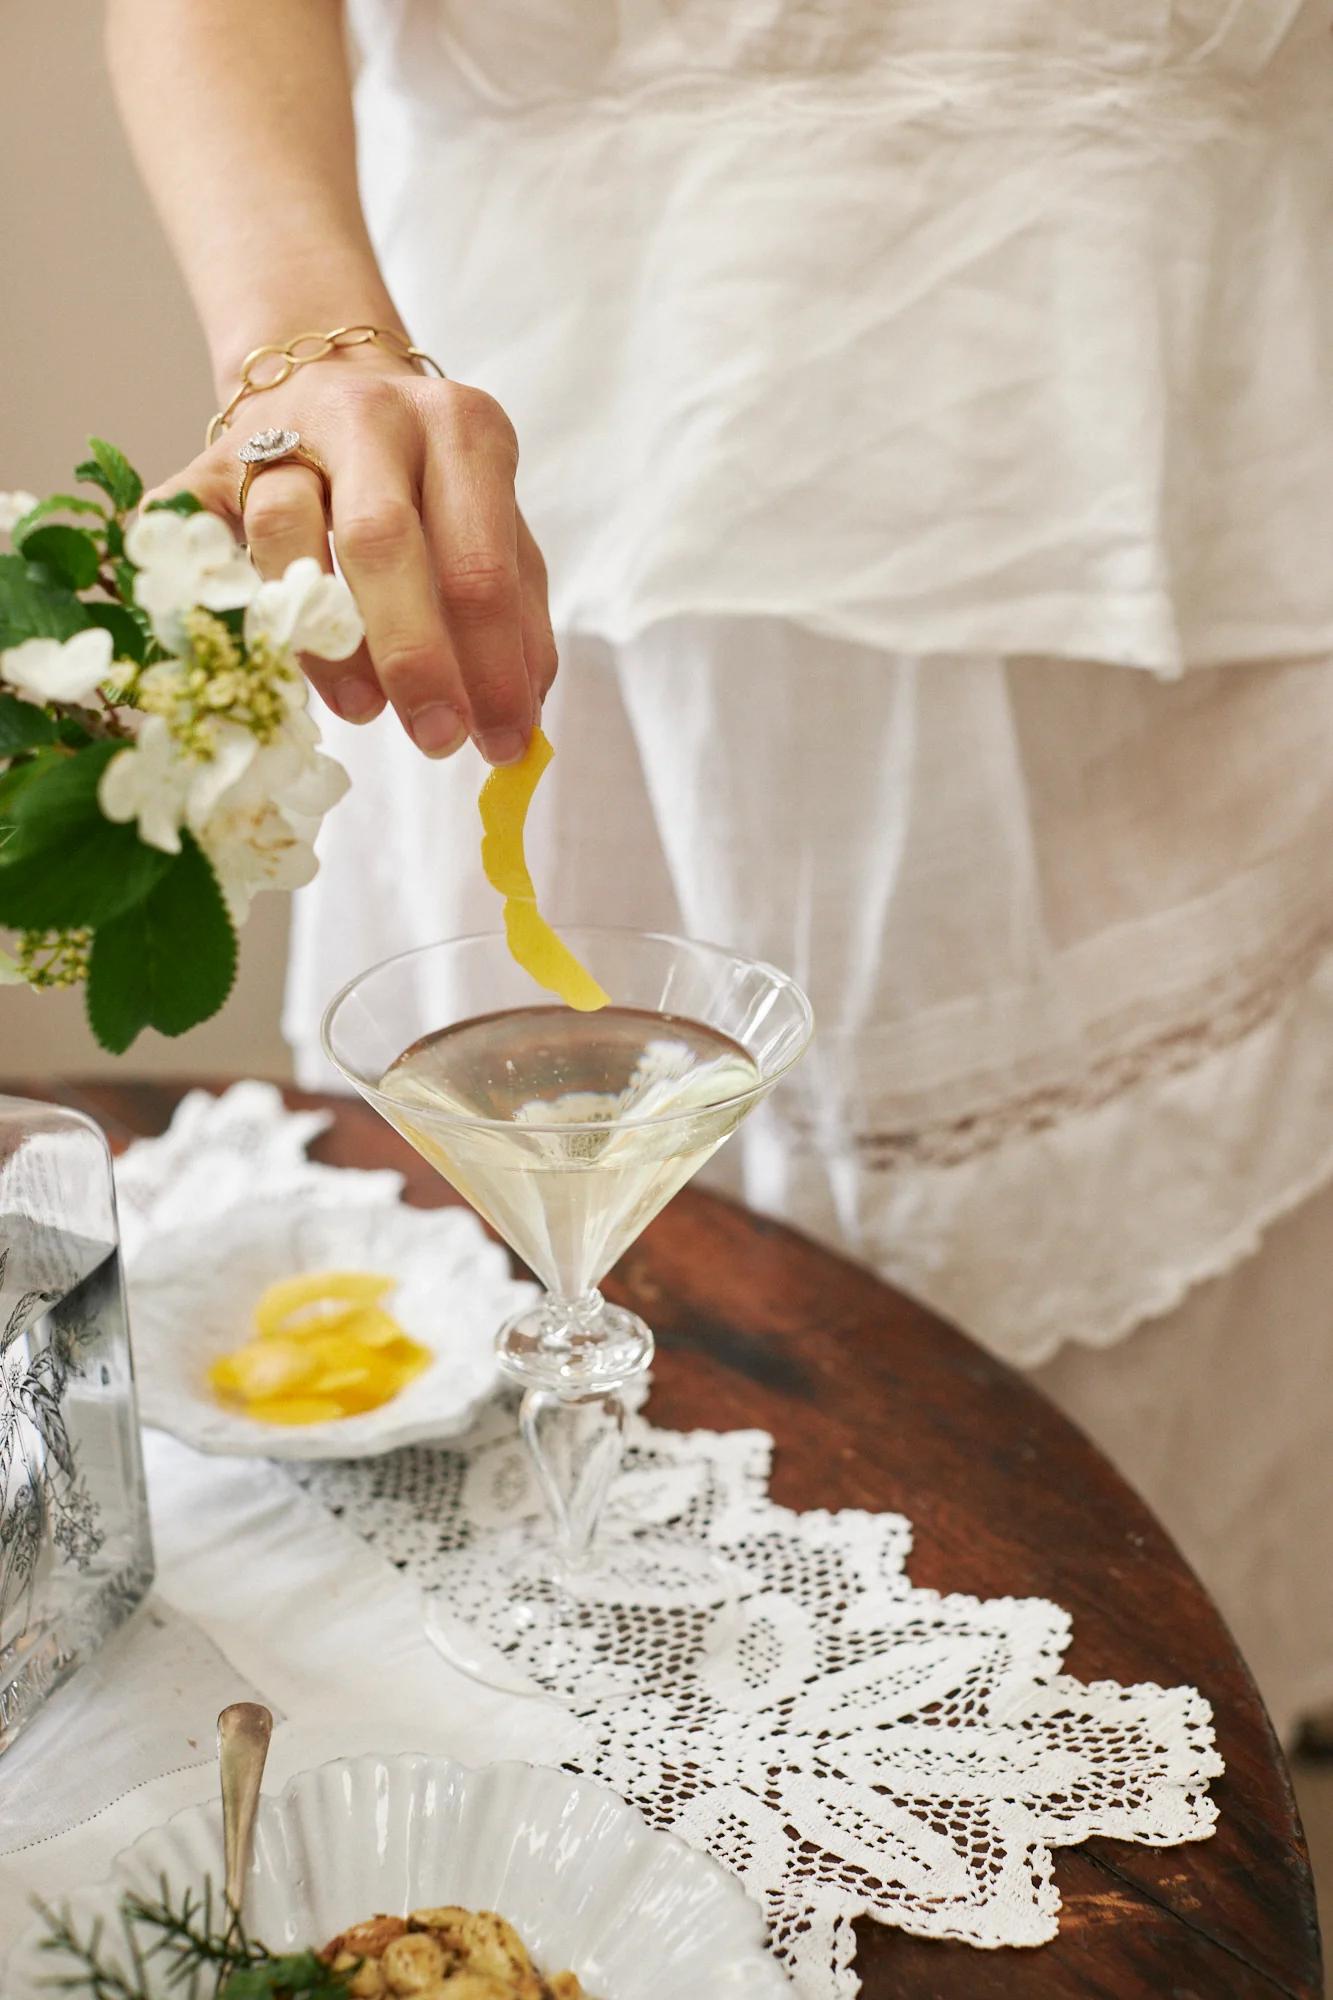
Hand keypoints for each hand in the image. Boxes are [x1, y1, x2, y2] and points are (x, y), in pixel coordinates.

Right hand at [152, 354, 555, 762]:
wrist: (332, 380)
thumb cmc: (426, 479)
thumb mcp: (492, 524)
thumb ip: (518, 613)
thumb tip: (520, 713)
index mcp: (460, 430)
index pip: (480, 561)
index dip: (494, 664)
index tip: (503, 743)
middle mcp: (371, 417)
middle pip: (381, 538)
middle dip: (413, 655)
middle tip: (437, 738)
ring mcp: (281, 431)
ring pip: (283, 526)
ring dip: (322, 637)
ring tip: (361, 708)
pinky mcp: (208, 460)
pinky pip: (188, 524)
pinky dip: (200, 587)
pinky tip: (237, 651)